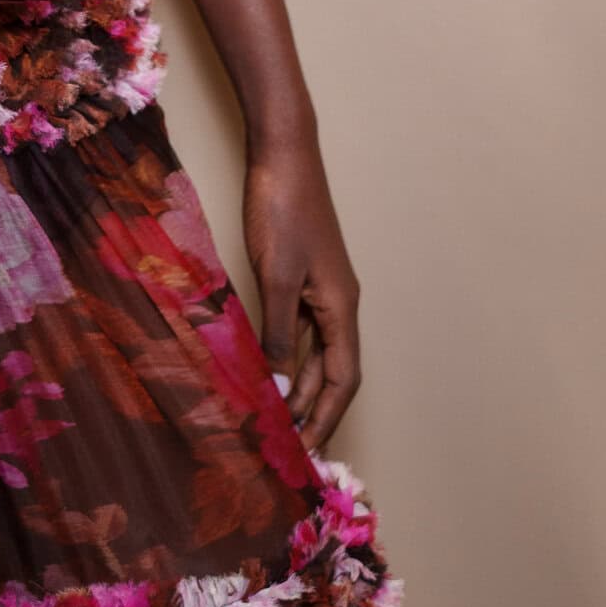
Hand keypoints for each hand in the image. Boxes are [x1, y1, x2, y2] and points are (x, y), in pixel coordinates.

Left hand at [243, 138, 361, 454]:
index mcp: (342, 307)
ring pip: (314, 352)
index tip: (306, 453)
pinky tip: (263, 370)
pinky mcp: (299, 275)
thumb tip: (281, 388)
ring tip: (274, 422)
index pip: (343, 380)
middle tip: (288, 451)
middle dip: (313, 412)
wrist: (282, 153)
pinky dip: (284, 355)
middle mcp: (337, 303)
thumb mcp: (277, 277)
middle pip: (332, 372)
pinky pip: (297, 329)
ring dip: (298, 387)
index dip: (326, 417)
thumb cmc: (283, 209)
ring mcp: (319, 288)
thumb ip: (280, 333)